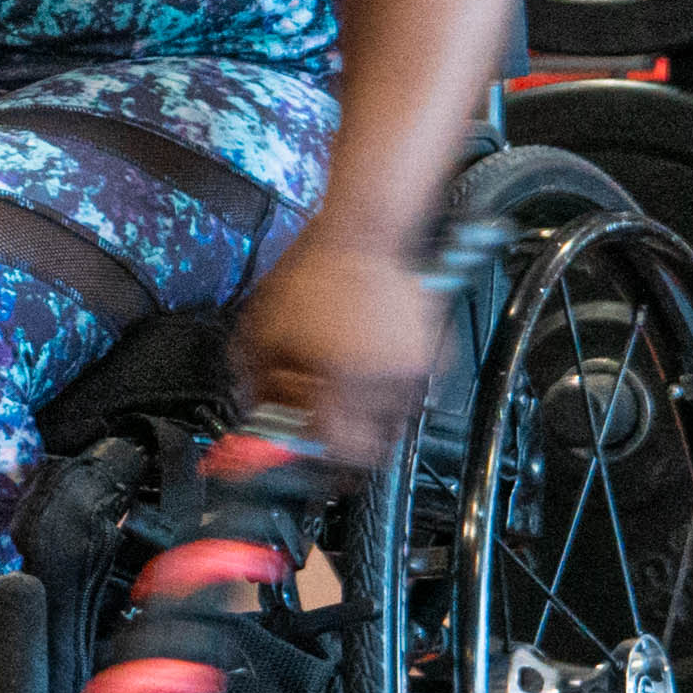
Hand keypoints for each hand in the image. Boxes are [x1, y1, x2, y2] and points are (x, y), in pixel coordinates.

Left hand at [232, 235, 441, 470]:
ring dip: (369, 413)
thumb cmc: (312, 275)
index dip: (320, 459)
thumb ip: (256, 385)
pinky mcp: (435, 354)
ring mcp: (414, 370)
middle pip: (371, 445)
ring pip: (394, 420)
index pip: (337, 452)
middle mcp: (382, 384)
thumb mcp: (260, 331)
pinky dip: (391, 386)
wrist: (362, 232)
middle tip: (326, 426)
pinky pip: (413, 389)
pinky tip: (369, 362)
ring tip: (346, 385)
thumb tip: (259, 418)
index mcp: (338, 383)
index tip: (308, 455)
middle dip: (347, 440)